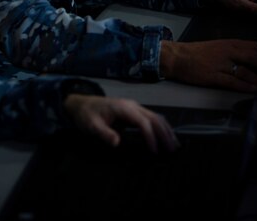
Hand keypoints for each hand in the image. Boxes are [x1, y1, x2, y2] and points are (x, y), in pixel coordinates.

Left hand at [63, 95, 179, 152]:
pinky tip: (165, 136)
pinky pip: (151, 118)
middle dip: (164, 134)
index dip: (150, 136)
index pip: (143, 122)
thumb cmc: (86, 115)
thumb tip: (117, 142)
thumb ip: (103, 133)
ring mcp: (134, 107)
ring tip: (174, 145)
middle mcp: (132, 105)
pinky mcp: (134, 111)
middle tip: (172, 150)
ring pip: (156, 116)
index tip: (154, 152)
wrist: (81, 104)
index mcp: (123, 108)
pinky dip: (161, 127)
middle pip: (154, 118)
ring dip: (166, 130)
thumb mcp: (91, 125)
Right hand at [160, 39, 256, 90]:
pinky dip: (244, 86)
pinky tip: (253, 89)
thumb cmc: (198, 53)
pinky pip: (232, 81)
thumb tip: (256, 60)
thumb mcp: (220, 46)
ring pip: (245, 70)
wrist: (177, 56)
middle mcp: (227, 51)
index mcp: (230, 43)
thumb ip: (237, 52)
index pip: (256, 47)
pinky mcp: (213, 75)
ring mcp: (220, 64)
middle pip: (254, 57)